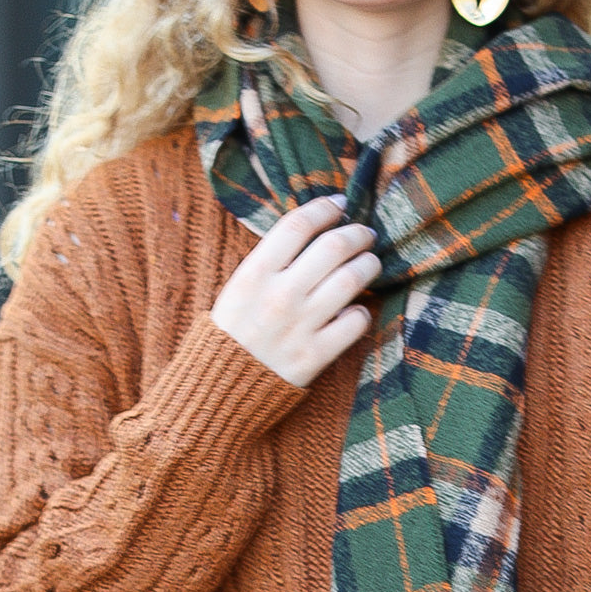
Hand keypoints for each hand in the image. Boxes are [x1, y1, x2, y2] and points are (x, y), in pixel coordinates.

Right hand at [211, 195, 381, 386]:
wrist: (221, 386)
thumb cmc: (234, 330)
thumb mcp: (240, 286)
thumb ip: (273, 260)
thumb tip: (316, 229)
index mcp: (254, 274)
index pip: (297, 225)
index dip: (324, 208)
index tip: (339, 204)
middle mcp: (279, 296)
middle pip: (333, 247)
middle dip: (357, 233)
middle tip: (364, 233)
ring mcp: (300, 326)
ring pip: (351, 280)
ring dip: (368, 265)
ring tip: (369, 263)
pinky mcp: (315, 355)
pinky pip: (355, 323)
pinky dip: (361, 311)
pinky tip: (355, 308)